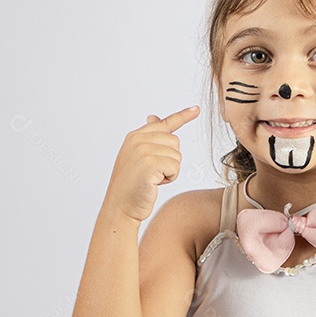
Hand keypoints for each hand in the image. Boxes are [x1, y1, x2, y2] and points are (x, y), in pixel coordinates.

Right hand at [103, 105, 199, 221]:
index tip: (196, 109)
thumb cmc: (131, 186)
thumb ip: (148, 138)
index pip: (164, 123)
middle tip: (152, 173)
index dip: (183, 116)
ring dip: (169, 171)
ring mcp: (143, 150)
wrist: (119, 207)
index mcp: (135, 136)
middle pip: (175, 142)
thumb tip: (154, 117)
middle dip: (169, 160)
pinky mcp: (150, 163)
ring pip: (177, 155)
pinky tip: (154, 183)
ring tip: (151, 179)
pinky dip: (170, 178)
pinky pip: (175, 167)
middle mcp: (138, 140)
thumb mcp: (138, 157)